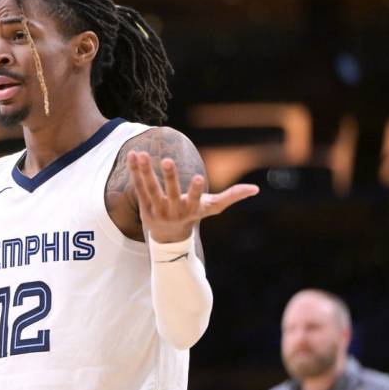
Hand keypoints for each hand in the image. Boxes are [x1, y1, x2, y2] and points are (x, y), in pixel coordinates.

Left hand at [127, 151, 258, 242]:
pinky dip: (135, 171)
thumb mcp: (212, 207)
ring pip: (150, 188)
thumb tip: (256, 189)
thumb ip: (232, 196)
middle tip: (167, 160)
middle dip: (169, 177)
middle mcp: (173, 210)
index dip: (196, 190)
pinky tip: (133, 155)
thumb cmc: (193, 215)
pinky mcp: (143, 205)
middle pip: (170, 193)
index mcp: (191, 209)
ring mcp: (157, 208)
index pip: (194, 199)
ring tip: (142, 153)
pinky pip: (138, 186)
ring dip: (146, 171)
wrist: (168, 236)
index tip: (199, 177)